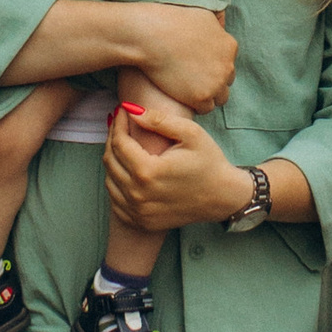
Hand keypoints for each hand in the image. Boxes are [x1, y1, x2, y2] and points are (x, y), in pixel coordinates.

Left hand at [104, 84, 259, 231]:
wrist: (222, 197)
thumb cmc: (209, 162)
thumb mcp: (191, 134)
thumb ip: (159, 120)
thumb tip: (130, 110)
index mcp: (148, 172)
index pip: (119, 142)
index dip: (118, 123)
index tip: (121, 110)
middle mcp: (138, 195)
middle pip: (110, 160)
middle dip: (112, 138)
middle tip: (120, 124)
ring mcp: (138, 212)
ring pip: (109, 180)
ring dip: (112, 159)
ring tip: (123, 143)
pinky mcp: (141, 221)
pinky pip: (116, 199)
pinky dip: (116, 182)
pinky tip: (126, 168)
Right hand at [119, 3, 238, 110]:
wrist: (153, 35)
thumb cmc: (172, 20)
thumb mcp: (203, 14)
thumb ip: (216, 26)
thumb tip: (220, 25)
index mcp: (229, 46)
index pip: (227, 62)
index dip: (212, 65)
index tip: (197, 64)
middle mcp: (228, 66)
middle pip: (226, 80)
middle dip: (212, 80)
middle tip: (191, 77)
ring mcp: (216, 83)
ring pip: (219, 97)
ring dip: (207, 94)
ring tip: (188, 89)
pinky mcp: (201, 97)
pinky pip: (205, 108)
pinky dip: (195, 104)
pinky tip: (182, 96)